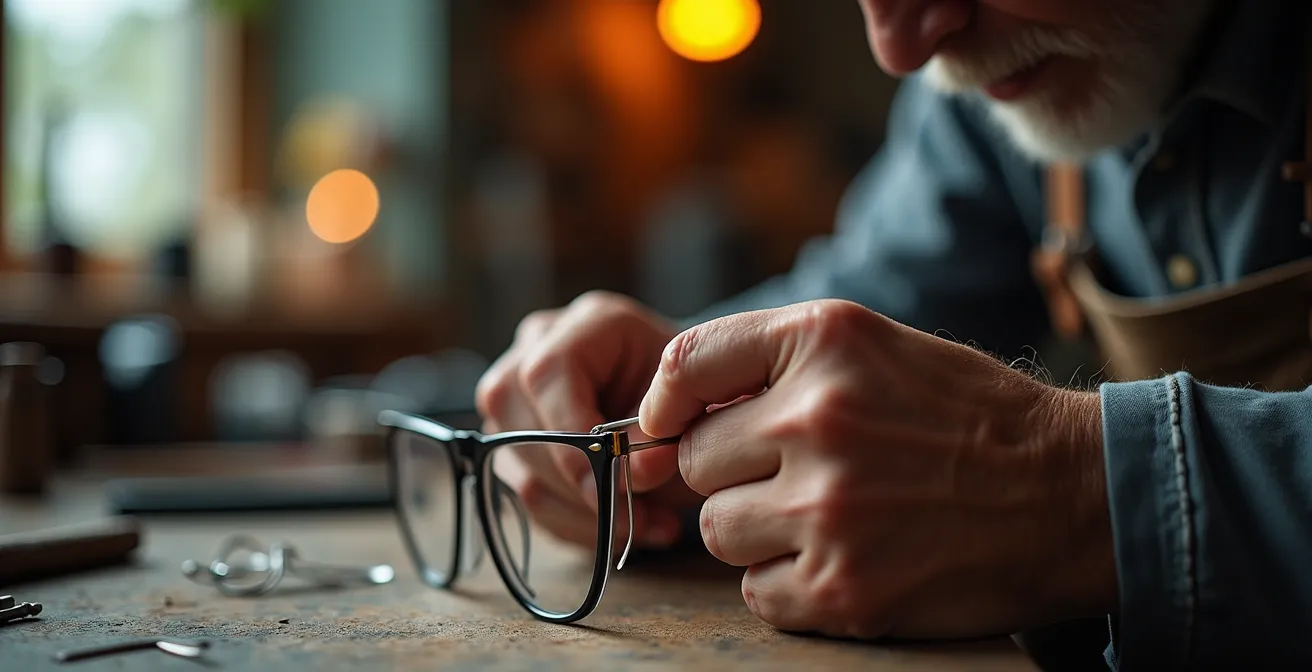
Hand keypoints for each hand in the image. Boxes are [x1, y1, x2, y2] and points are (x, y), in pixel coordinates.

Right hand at [476, 291, 700, 549]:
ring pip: (521, 471)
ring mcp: (515, 401)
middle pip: (521, 427)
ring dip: (588, 515)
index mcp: (585, 324)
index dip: (575, 432)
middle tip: (646, 513)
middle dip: (585, 485)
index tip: (620, 477)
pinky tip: (629, 526)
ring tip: (650, 524)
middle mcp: (534, 352)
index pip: (547, 374)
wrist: (688, 404)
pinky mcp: (513, 446)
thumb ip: (662, 434)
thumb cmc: (691, 395)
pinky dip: (581, 526)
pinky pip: (528, 500)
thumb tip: (633, 474)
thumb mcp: (689, 403)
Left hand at [639, 299, 1116, 639]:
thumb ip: (770, 362)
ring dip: (756, 530)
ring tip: (827, 516)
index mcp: (823, 342)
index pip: (683, 365)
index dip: (665, 403)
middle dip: (731, 471)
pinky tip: (843, 559)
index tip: (667, 426)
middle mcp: (817, 417)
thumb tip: (665, 412)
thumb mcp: (872, 346)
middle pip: (694, 460)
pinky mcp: (843, 589)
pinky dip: (786, 584)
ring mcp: (828, 509)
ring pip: (716, 530)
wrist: (1069, 492)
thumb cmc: (963, 415)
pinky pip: (755, 591)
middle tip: (795, 474)